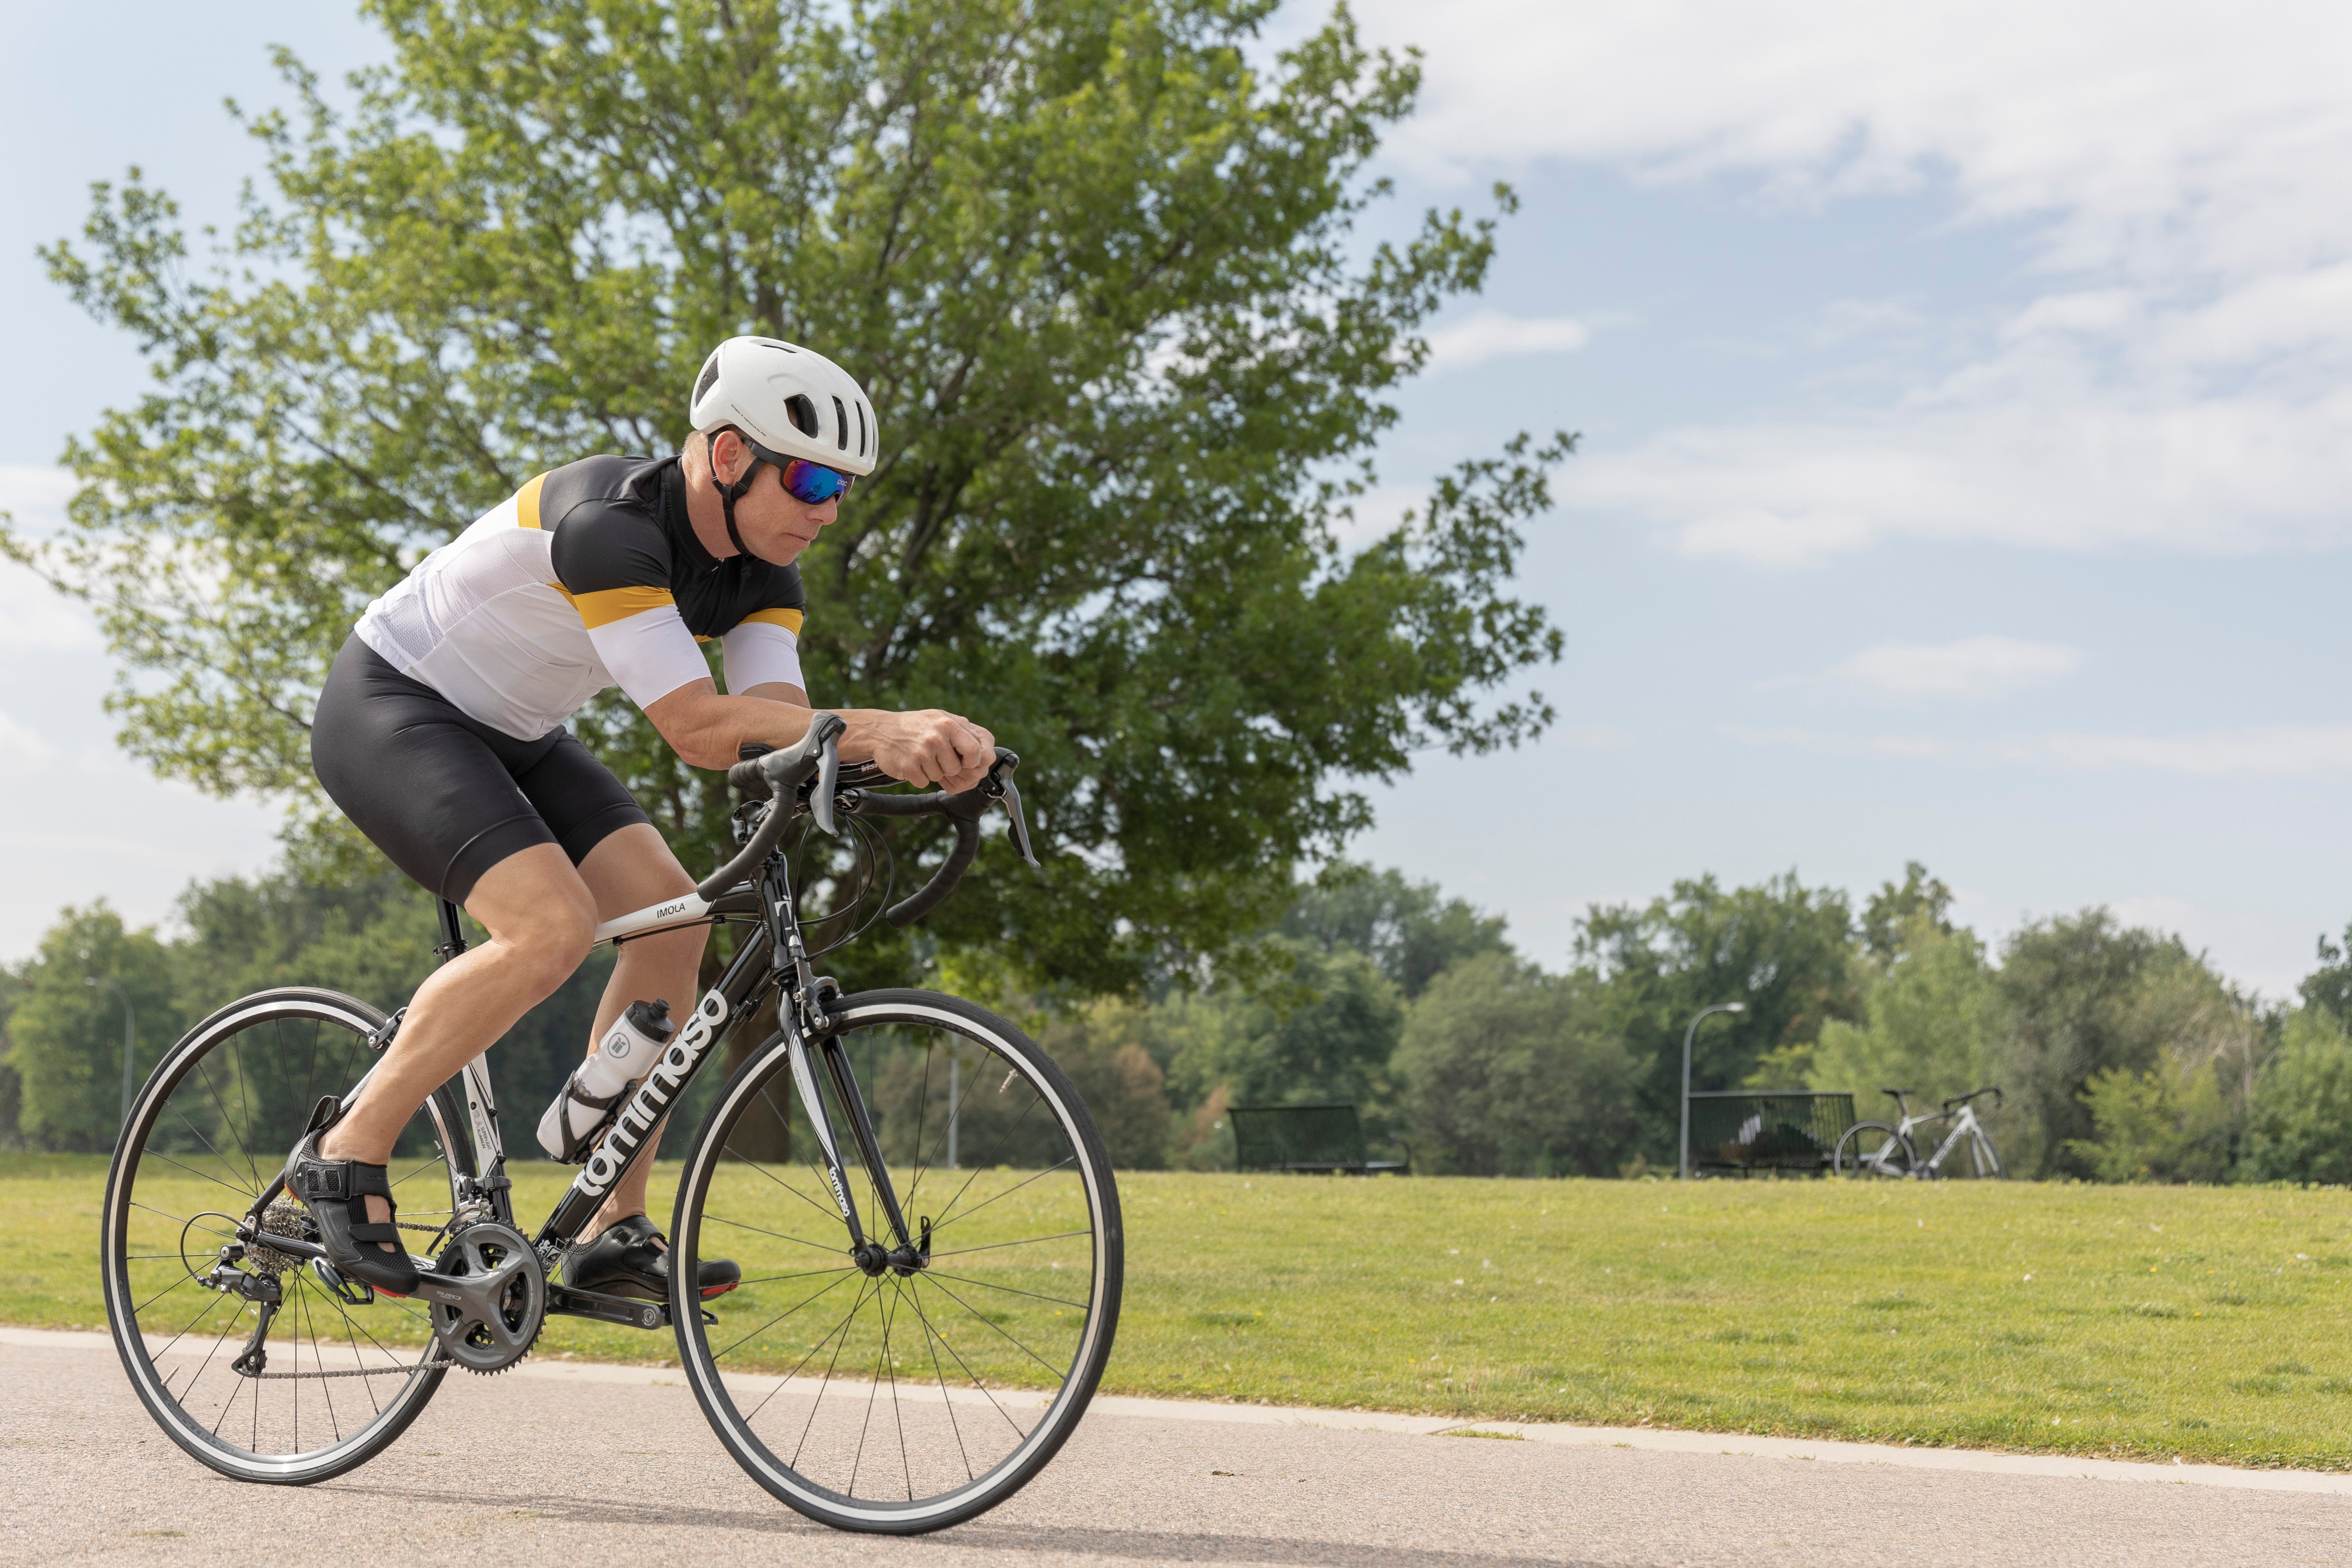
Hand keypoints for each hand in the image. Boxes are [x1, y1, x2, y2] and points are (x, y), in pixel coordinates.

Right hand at [866, 709, 994, 791]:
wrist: (880, 730)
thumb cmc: (915, 725)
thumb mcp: (941, 718)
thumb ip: (963, 731)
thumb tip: (984, 753)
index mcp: (948, 724)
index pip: (975, 751)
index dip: (974, 762)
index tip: (966, 762)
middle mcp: (936, 737)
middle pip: (956, 769)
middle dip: (947, 768)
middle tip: (935, 757)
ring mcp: (922, 753)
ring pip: (939, 777)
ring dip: (931, 771)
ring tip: (920, 756)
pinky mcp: (909, 767)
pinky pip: (924, 782)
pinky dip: (918, 777)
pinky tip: (911, 762)